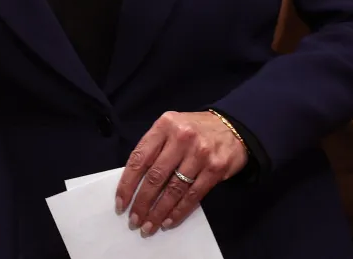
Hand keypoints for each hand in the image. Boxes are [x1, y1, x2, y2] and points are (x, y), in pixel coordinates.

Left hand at [114, 111, 247, 235]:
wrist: (231, 127)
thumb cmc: (194, 130)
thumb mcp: (170, 127)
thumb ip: (154, 148)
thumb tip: (133, 182)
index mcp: (164, 125)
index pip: (139, 158)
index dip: (127, 184)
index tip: (120, 203)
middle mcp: (181, 138)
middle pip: (155, 177)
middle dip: (142, 203)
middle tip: (134, 220)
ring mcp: (200, 153)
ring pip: (173, 190)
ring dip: (158, 212)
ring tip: (149, 226)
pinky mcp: (215, 169)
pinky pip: (193, 196)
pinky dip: (178, 212)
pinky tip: (168, 221)